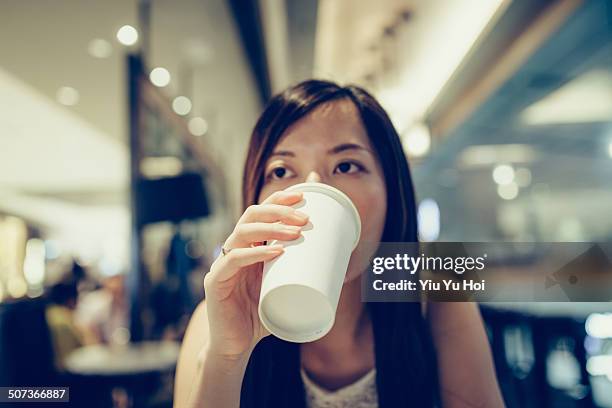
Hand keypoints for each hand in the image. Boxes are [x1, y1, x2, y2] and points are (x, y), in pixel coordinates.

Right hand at [203, 190, 308, 358]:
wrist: (236, 346)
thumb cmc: (261, 316)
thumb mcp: (283, 290)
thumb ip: (300, 276)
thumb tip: (340, 270)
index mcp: (248, 247)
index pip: (260, 213)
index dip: (278, 200)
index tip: (303, 195)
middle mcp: (233, 250)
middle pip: (251, 216)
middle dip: (278, 211)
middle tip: (304, 218)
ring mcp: (222, 265)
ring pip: (242, 233)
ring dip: (270, 229)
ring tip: (296, 233)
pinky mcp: (216, 282)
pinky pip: (233, 260)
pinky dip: (255, 254)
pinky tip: (275, 253)